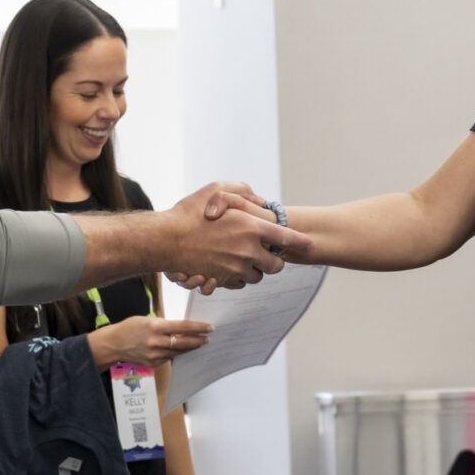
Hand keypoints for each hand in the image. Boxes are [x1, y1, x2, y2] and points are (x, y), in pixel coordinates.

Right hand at [90, 316, 211, 368]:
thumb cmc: (130, 328)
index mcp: (155, 327)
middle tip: (208, 338)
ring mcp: (155, 355)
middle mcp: (156, 342)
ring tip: (198, 343)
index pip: (183, 327)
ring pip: (178, 352)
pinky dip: (176, 353)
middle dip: (198, 340)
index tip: (209, 327)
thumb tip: (182, 328)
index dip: (198, 328)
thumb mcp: (147, 320)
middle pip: (184, 342)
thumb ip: (164, 324)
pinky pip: (169, 358)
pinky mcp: (153, 363)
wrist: (114, 344)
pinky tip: (182, 349)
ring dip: (190, 348)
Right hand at [167, 183, 304, 288]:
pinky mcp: (223, 281)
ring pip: (257, 276)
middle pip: (275, 265)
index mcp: (250, 227)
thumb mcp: (216, 189)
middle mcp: (247, 250)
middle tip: (265, 252)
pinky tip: (228, 266)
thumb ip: (243, 192)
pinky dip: (238, 278)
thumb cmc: (188, 213)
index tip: (310, 245)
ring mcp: (235, 268)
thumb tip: (261, 201)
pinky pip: (240, 284)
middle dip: (274, 260)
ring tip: (243, 257)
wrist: (164, 240)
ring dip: (255, 269)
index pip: (286, 237)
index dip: (300, 242)